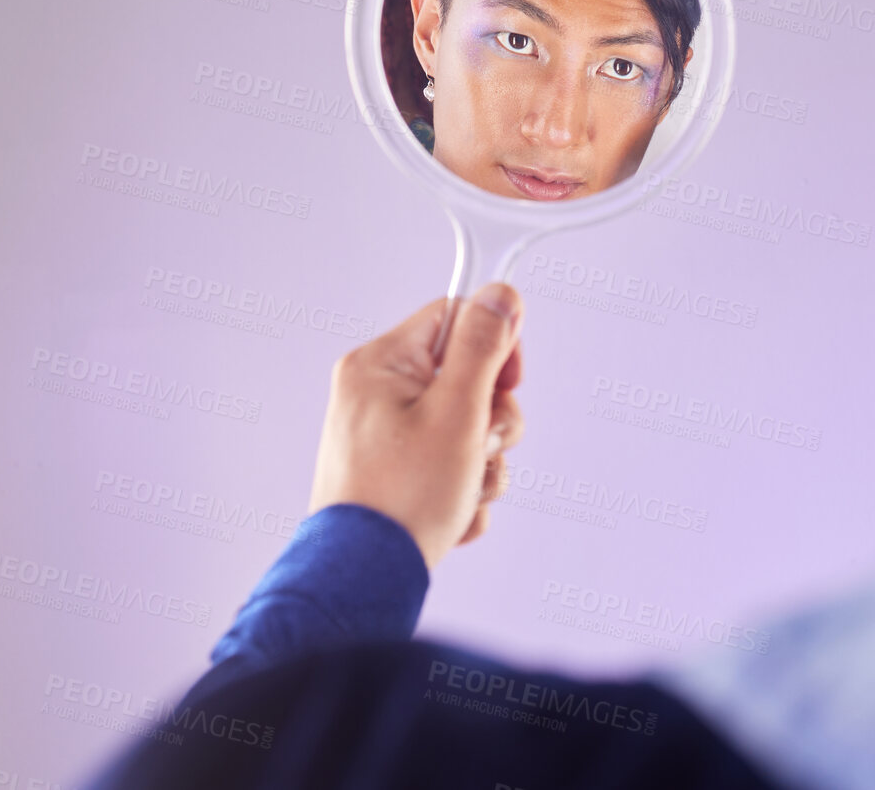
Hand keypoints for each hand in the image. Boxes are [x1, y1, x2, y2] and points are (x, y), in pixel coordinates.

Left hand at [307, 283, 524, 569]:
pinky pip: (450, 465)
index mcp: (380, 365)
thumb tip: (501, 293)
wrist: (364, 580)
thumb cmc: (404, 498)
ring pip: (466, 428)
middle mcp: (376, 395)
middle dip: (493, 421)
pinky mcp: (394, 474)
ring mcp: (384, 437)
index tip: (510, 382)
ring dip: (483, 464)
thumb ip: (483, 348)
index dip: (496, 348)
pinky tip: (451, 513)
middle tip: (480, 449)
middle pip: (468, 378)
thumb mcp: (457, 412)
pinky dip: (462, 490)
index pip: (456, 319)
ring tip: (462, 491)